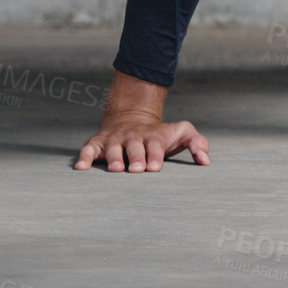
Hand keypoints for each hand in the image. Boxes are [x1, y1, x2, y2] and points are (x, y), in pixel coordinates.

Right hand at [75, 113, 209, 172]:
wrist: (131, 117)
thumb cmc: (159, 134)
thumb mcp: (181, 132)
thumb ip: (197, 142)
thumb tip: (206, 160)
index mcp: (153, 137)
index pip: (155, 146)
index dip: (155, 156)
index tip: (155, 167)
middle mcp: (133, 137)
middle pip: (134, 147)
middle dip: (136, 157)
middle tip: (137, 170)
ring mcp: (115, 140)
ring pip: (113, 148)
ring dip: (114, 158)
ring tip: (116, 169)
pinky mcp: (98, 144)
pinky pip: (89, 150)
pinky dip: (84, 157)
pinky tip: (81, 168)